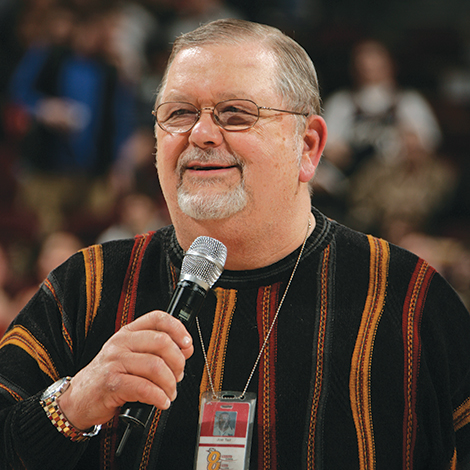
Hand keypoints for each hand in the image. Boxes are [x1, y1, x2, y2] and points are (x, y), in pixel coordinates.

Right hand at [56, 310, 193, 430]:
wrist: (79, 397)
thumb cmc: (110, 376)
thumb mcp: (131, 355)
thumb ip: (155, 350)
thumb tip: (186, 349)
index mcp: (128, 332)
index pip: (157, 318)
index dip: (178, 329)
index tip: (187, 344)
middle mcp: (121, 343)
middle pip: (162, 342)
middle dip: (178, 362)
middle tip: (178, 376)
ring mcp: (115, 362)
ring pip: (156, 366)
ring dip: (170, 383)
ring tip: (170, 392)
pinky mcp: (111, 383)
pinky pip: (144, 388)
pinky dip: (159, 397)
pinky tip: (161, 401)